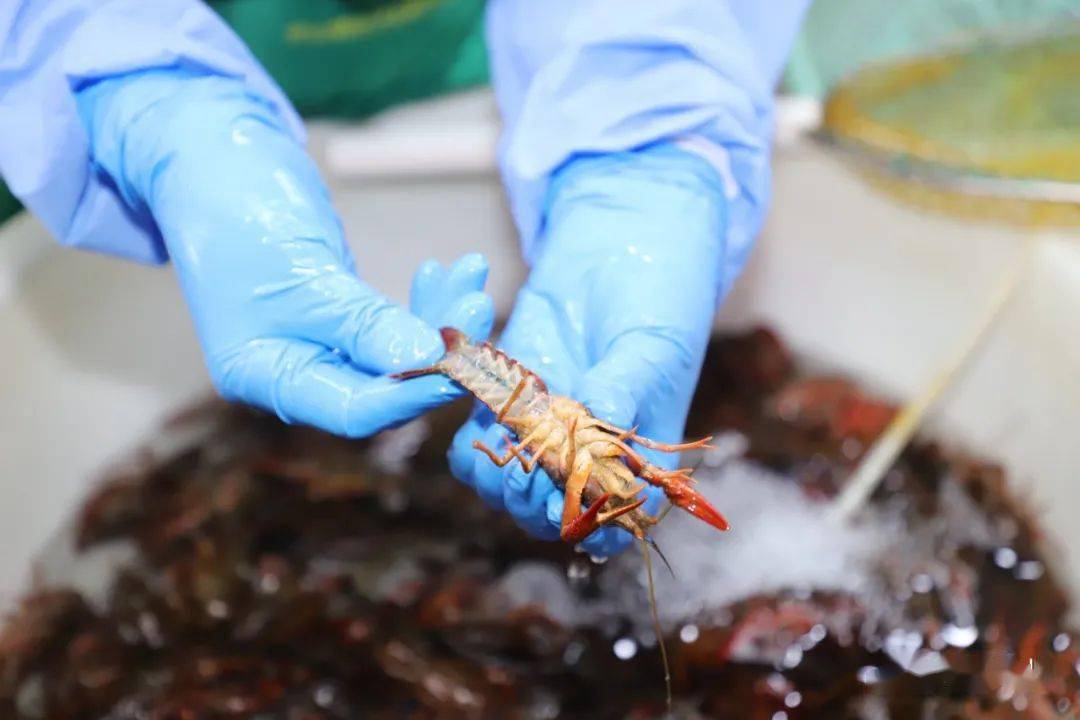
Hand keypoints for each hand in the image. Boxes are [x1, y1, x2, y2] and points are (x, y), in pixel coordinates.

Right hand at [77, 70, 492, 435]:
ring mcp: (318, 342)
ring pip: (397, 351)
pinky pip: (393, 322)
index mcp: (265, 377)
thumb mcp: (301, 273)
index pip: (354, 411)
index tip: (463, 363)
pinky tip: (446, 271)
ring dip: (441, 318)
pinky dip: (424, 301)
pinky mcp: (340, 313)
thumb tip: (429, 362)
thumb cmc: (236, 211)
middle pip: (385, 384)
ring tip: (473, 273)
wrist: (214, 153)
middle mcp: (294, 370)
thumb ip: (362, 323)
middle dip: (439, 349)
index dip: (413, 393)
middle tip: (480, 306)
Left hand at [450, 144, 728, 555]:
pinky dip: (466, 427)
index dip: (584, 523)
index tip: (558, 504)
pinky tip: (472, 392)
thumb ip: (623, 390)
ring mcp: (540, 433)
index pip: (610, 522)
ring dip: (492, 468)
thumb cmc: (659, 303)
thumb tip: (599, 424)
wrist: (621, 251)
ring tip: (497, 427)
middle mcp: (583, 459)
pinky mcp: (503, 401)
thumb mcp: (651, 349)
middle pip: (543, 510)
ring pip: (501, 482)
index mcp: (633, 464)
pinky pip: (473, 437)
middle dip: (525, 496)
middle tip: (518, 461)